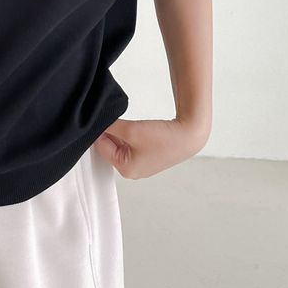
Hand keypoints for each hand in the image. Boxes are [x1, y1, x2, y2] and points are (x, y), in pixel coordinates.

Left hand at [93, 117, 207, 178]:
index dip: (98, 130)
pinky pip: (131, 143)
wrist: (189, 134)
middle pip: (109, 146)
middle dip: (109, 132)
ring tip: (125, 122)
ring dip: (120, 131)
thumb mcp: (131, 130)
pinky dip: (129, 133)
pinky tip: (133, 126)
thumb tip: (97, 123)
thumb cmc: (163, 138)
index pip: (101, 147)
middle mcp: (131, 170)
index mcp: (125, 170)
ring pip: (120, 143)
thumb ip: (110, 127)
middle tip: (111, 117)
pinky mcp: (148, 155)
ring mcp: (140, 164)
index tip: (98, 117)